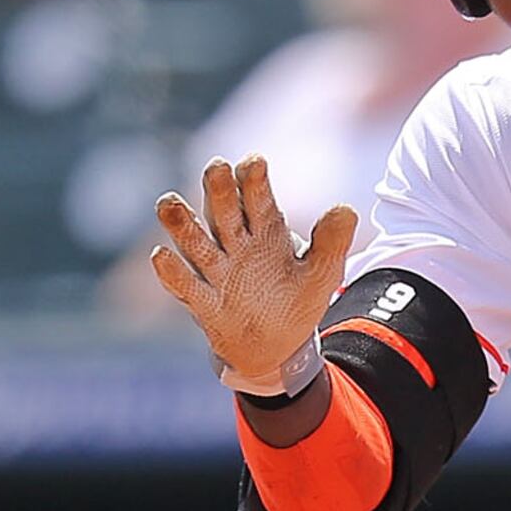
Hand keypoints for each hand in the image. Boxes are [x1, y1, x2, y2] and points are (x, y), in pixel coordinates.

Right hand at [151, 155, 359, 394]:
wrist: (276, 347)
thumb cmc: (295, 301)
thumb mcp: (321, 273)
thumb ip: (332, 243)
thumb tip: (346, 209)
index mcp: (265, 231)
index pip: (258, 200)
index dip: (254, 180)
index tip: (255, 162)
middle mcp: (236, 245)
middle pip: (223, 213)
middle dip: (219, 191)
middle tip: (216, 167)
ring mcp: (217, 272)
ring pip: (196, 243)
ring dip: (182, 224)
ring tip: (169, 202)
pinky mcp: (204, 303)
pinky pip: (186, 286)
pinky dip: (173, 272)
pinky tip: (163, 255)